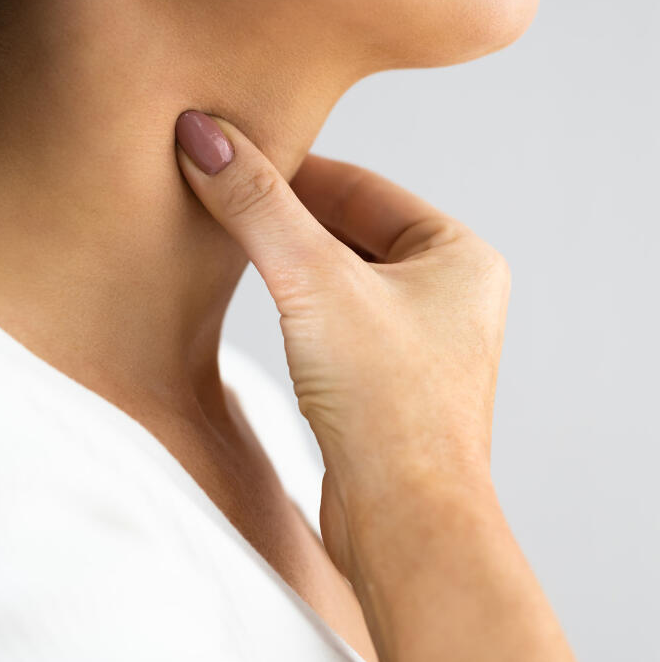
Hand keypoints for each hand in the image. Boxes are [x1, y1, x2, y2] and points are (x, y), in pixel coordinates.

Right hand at [175, 110, 509, 583]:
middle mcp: (447, 294)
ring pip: (334, 275)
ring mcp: (417, 340)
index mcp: (458, 255)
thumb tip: (203, 136)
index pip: (359, 186)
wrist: (403, 524)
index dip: (289, 167)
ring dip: (283, 261)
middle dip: (281, 215)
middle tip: (216, 195)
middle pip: (345, 228)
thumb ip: (256, 206)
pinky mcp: (385, 381)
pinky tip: (255, 308)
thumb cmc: (387, 407)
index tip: (228, 155)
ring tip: (225, 245)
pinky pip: (330, 320)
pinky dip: (291, 306)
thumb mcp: (312, 283)